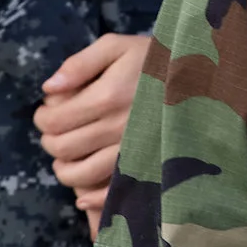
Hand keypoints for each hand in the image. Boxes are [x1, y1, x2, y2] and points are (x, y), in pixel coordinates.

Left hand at [34, 33, 154, 230]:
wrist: (204, 78)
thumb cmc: (156, 59)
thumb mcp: (117, 46)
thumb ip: (79, 64)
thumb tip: (49, 88)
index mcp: (107, 96)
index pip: (54, 120)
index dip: (42, 118)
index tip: (46, 113)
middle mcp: (117, 128)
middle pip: (63, 149)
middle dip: (50, 141)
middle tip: (55, 133)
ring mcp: (132, 152)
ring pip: (80, 175)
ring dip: (64, 169)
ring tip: (68, 157)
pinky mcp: (146, 168)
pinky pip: (109, 195)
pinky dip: (90, 199)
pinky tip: (83, 196)